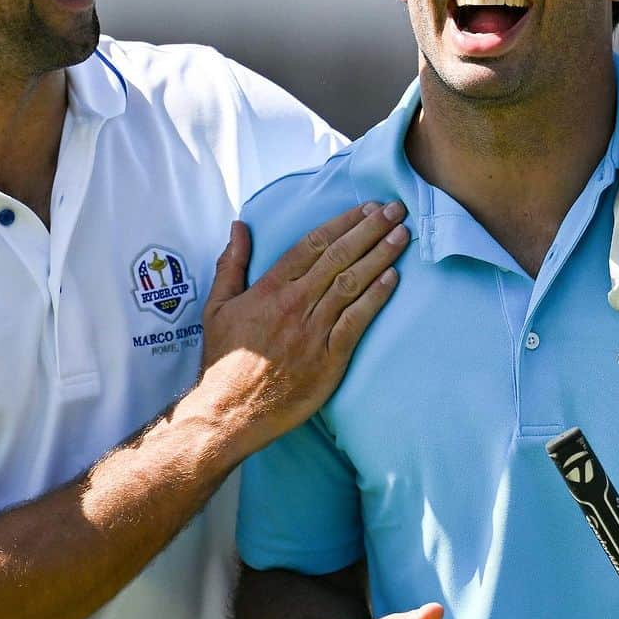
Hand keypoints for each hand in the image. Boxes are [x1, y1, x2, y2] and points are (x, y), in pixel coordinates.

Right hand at [200, 203, 408, 453]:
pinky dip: (375, 298)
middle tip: (395, 210)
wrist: (230, 410)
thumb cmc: (224, 360)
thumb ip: (231, 264)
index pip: (312, 244)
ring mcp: (313, 330)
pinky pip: (356, 322)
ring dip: (379, 256)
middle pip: (338, 257)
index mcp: (270, 288)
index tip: (365, 208)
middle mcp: (295, 304)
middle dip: (369, 230)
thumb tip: (239, 226)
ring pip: (351, 284)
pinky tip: (393, 279)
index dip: (342, 223)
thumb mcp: (217, 306)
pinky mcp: (329, 358)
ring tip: (401, 236)